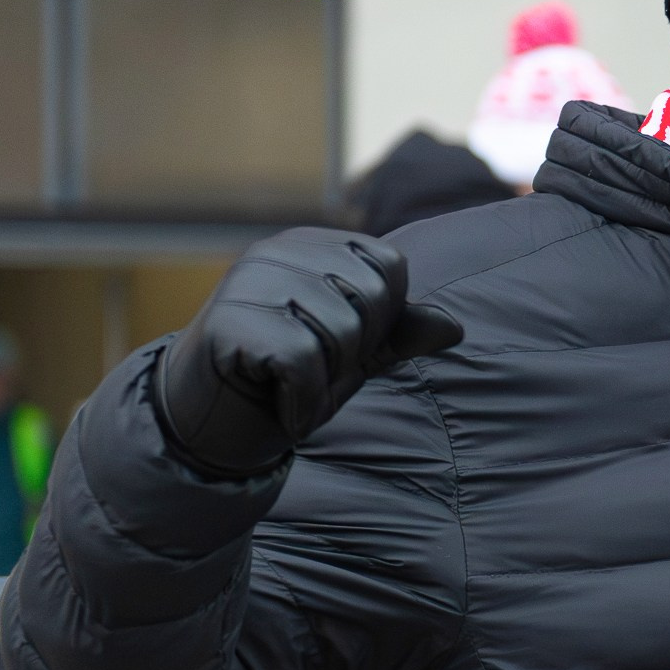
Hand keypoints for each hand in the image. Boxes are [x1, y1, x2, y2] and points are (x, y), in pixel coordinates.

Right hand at [156, 229, 463, 476]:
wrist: (215, 424)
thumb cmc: (289, 381)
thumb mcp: (356, 355)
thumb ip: (399, 334)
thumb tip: (454, 327)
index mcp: (312, 245)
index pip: (390, 266)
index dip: (382, 319)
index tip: (341, 346)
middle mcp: (277, 251)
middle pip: (369, 298)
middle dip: (354, 353)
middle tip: (312, 371)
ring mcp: (246, 281)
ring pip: (340, 328)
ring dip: (327, 379)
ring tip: (293, 385)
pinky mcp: (227, 321)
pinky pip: (302, 359)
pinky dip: (303, 398)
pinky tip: (284, 406)